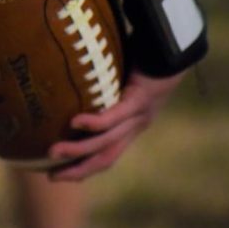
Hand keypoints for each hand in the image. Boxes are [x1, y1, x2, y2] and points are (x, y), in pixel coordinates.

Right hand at [47, 70, 184, 180]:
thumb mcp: (118, 83)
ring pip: (106, 141)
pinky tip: (75, 122)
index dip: (85, 168)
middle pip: (106, 157)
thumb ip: (99, 91)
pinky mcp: (140, 101)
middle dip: (78, 169)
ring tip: (54, 152)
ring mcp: (138, 116)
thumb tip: (68, 85)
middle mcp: (135, 127)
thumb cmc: (144, 61)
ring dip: (78, 150)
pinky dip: (94, 122)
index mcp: (132, 126)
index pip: (107, 156)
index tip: (60, 175)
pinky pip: (114, 116)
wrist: (176, 50)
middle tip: (52, 177)